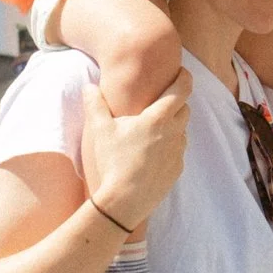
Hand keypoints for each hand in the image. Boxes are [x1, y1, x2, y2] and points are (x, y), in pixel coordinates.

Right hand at [81, 69, 193, 228]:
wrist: (124, 201)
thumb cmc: (113, 162)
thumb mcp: (100, 130)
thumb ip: (95, 105)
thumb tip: (88, 86)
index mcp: (158, 118)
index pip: (182, 90)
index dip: (184, 77)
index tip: (181, 71)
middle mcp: (174, 133)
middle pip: (184, 109)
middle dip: (176, 102)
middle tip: (161, 101)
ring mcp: (178, 152)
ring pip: (182, 130)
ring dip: (173, 125)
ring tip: (153, 129)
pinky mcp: (177, 169)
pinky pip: (177, 151)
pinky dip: (170, 146)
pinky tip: (152, 152)